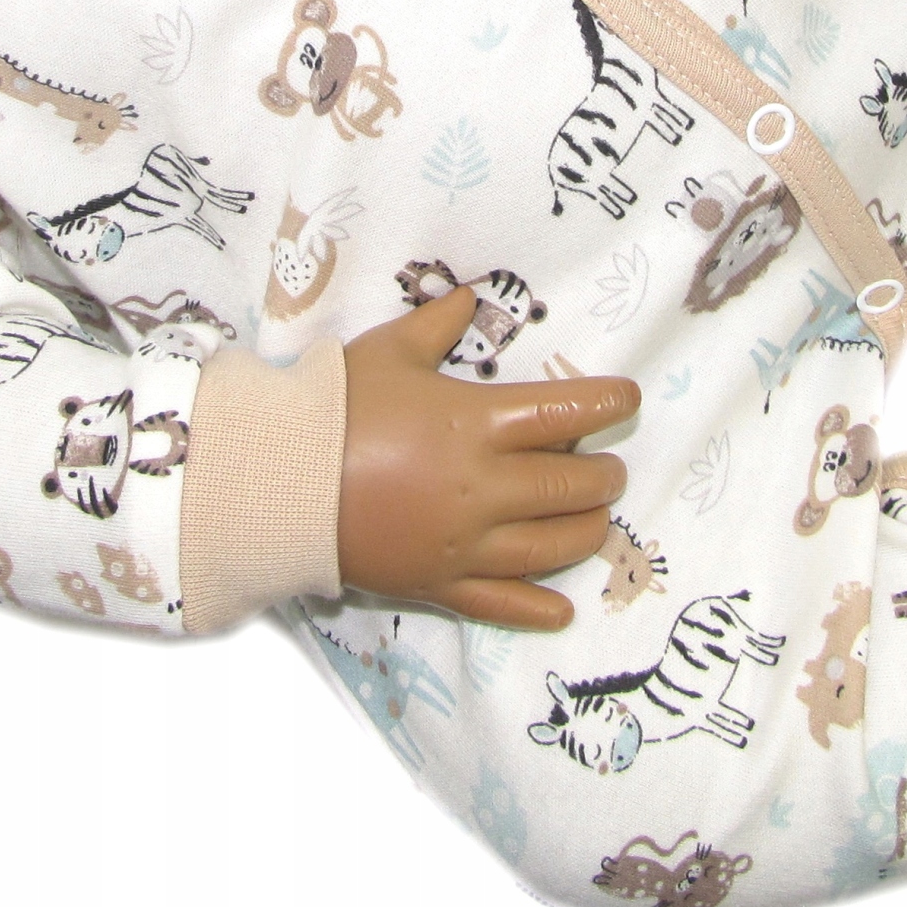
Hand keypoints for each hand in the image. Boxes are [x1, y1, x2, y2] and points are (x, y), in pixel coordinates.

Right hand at [338, 285, 639, 629]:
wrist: (278, 480)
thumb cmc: (335, 408)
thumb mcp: (388, 351)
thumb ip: (435, 326)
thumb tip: (467, 297)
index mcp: (477, 423)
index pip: (563, 411)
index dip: (604, 404)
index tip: (628, 400)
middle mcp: (484, 486)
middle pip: (568, 483)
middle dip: (601, 475)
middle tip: (610, 469)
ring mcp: (464, 541)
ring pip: (550, 545)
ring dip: (585, 531)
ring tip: (597, 521)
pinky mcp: (439, 582)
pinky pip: (500, 602)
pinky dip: (538, 607)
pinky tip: (563, 608)